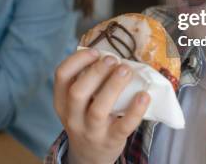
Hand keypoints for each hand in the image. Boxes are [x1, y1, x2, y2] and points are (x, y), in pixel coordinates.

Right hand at [54, 49, 149, 163]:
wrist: (90, 157)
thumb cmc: (87, 119)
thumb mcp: (77, 104)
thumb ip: (86, 83)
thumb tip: (109, 55)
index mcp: (62, 102)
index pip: (61, 76)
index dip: (77, 60)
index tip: (95, 52)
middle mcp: (73, 117)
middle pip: (77, 92)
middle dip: (96, 71)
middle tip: (113, 59)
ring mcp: (91, 131)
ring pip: (98, 109)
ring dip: (113, 86)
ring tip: (126, 70)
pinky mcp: (111, 140)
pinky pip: (123, 126)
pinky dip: (135, 110)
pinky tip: (144, 95)